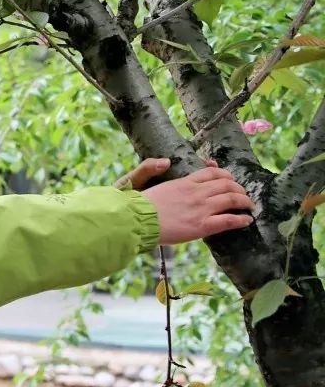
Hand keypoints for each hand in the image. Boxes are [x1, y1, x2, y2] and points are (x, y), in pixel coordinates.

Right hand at [121, 157, 253, 243]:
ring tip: (249, 205)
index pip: (211, 172)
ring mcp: (202, 208)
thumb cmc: (140, 205)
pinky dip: (241, 219)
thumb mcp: (147, 181)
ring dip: (244, 202)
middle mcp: (197, 192)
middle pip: (227, 184)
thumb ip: (155, 169)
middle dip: (239, 188)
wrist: (138, 220)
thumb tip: (165, 161)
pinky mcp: (203, 225)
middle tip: (243, 194)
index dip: (224, 174)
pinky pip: (229, 220)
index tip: (229, 179)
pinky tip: (247, 220)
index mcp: (185, 182)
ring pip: (232, 199)